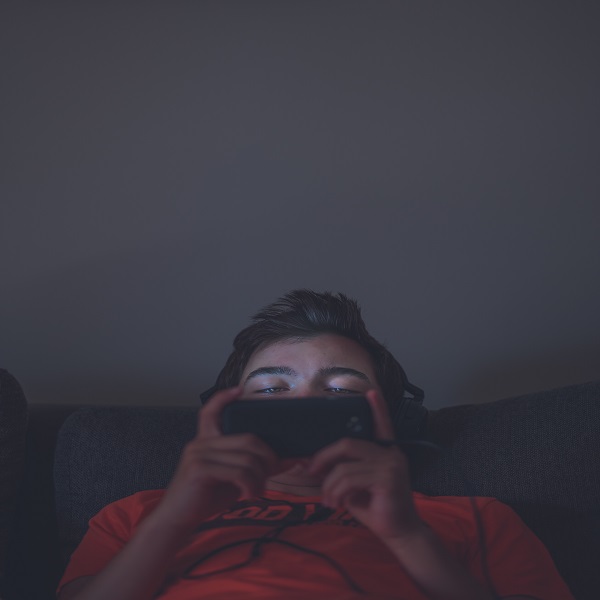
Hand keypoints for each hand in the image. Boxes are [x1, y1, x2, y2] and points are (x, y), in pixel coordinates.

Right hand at [153, 387, 280, 532]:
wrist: (176, 522)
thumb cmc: (205, 499)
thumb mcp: (233, 479)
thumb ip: (256, 466)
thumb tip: (289, 458)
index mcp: (206, 441)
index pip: (210, 411)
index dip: (224, 398)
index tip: (240, 390)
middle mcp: (200, 443)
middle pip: (248, 439)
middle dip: (267, 457)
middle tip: (269, 475)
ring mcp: (199, 455)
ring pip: (247, 459)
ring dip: (260, 479)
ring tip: (257, 492)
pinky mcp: (199, 469)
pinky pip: (238, 472)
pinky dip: (251, 485)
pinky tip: (249, 496)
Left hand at [308, 389, 423, 542]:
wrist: (399, 533)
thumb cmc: (375, 508)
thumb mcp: (353, 487)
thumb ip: (340, 472)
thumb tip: (310, 463)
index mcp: (385, 452)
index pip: (381, 425)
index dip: (377, 408)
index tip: (370, 391)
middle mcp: (390, 454)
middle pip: (348, 443)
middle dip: (324, 457)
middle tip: (311, 472)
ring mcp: (390, 464)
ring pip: (345, 466)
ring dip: (329, 485)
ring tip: (328, 501)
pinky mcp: (387, 478)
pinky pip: (350, 479)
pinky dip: (337, 492)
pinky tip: (336, 504)